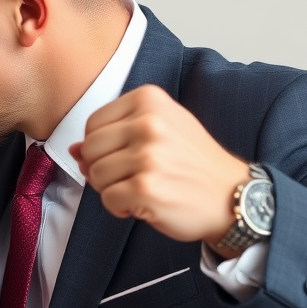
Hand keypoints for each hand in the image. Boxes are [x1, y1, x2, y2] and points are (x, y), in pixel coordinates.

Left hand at [71, 85, 248, 247]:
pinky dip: (121, 208)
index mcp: (149, 100)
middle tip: (135, 176)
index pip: (93, 124)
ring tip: (144, 188)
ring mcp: (148, 156)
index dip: (103, 147)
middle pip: (89, 149)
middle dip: (104, 169)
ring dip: (113, 189)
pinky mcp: (146, 188)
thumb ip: (116, 134)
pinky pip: (108, 199)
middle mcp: (149, 123)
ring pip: (95, 175)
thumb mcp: (161, 131)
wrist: (232, 195)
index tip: (129, 155)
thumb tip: (74, 150)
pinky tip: (145, 203)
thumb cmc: (193, 164)